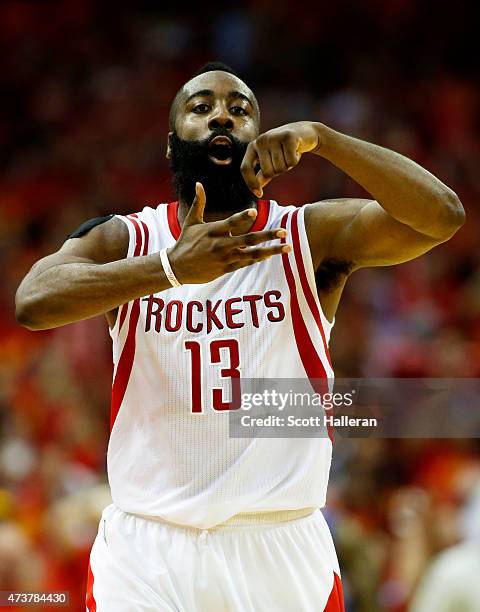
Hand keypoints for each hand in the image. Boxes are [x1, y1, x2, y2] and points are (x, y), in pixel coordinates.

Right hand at [167, 183, 290, 283]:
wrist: (176, 268)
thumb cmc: (184, 242)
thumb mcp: (191, 222)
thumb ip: (199, 203)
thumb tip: (198, 183)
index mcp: (213, 230)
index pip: (230, 222)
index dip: (241, 217)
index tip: (254, 211)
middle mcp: (221, 244)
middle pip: (248, 240)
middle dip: (268, 236)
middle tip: (284, 232)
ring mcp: (225, 258)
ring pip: (252, 254)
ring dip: (271, 251)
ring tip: (287, 247)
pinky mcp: (225, 269)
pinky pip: (245, 263)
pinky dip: (257, 259)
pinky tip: (269, 255)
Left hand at [241, 121, 321, 196]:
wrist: (305, 132)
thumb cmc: (285, 149)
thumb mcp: (271, 161)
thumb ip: (263, 174)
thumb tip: (256, 190)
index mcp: (252, 146)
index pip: (245, 168)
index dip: (251, 183)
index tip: (259, 194)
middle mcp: (260, 140)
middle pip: (267, 172)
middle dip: (278, 171)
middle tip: (283, 160)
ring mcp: (273, 137)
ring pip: (280, 168)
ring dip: (288, 165)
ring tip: (290, 154)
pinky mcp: (288, 137)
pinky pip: (291, 161)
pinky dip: (295, 160)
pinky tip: (296, 151)